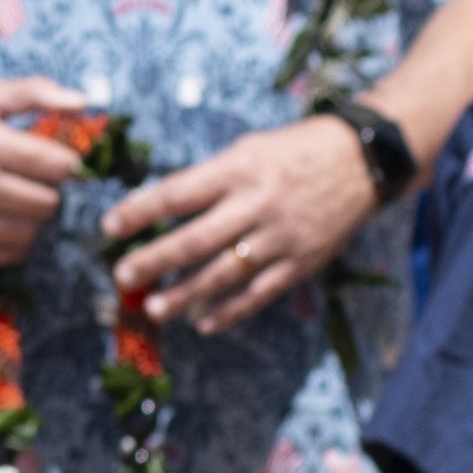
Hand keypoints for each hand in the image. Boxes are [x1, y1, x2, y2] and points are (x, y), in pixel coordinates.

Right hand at [0, 74, 97, 264]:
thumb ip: (35, 93)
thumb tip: (84, 102)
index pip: (58, 166)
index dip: (67, 163)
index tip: (55, 160)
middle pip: (48, 203)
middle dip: (49, 190)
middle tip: (34, 180)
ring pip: (29, 232)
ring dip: (32, 217)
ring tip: (17, 198)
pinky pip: (4, 254)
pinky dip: (13, 240)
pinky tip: (3, 219)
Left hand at [110, 115, 380, 334]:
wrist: (363, 161)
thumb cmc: (294, 151)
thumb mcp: (249, 149)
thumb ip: (209, 179)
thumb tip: (159, 207)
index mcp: (240, 169)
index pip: (178, 193)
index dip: (140, 211)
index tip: (109, 226)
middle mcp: (258, 204)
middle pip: (196, 239)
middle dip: (155, 260)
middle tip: (122, 276)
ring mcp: (282, 237)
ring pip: (225, 273)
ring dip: (186, 294)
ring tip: (155, 309)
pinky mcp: (302, 262)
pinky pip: (260, 293)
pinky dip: (230, 312)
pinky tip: (203, 323)